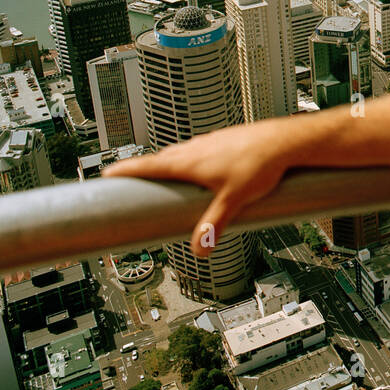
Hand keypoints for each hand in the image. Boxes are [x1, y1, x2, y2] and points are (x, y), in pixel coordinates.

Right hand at [103, 121, 292, 255]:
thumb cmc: (261, 164)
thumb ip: (214, 225)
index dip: (125, 170)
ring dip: (166, 164)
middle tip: (127, 179)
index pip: (148, 165)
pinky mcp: (223, 141)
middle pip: (160, 160)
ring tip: (161, 178)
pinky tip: (198, 169)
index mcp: (190, 161)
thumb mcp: (234, 200)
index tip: (106, 173)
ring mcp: (209, 143)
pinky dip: (187, 160)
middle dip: (143, 170)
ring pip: (179, 153)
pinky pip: (197, 150)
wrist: (284, 141)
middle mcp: (196, 148)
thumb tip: (198, 249)